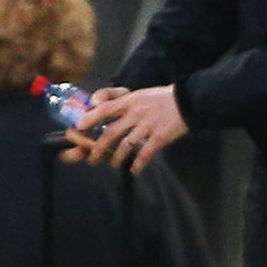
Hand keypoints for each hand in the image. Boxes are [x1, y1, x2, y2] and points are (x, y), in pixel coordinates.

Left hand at [69, 84, 186, 174]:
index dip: (90, 118)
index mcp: (130, 101)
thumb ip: (122, 103)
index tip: (78, 127)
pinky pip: (144, 154)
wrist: (188, 101)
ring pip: (125, 146)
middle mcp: (136, 113)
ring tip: (113, 164)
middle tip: (92, 157)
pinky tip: (134, 171)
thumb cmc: (161, 99)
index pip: (105, 109)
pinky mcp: (159, 138)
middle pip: (111, 133)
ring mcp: (147, 126)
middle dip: (98, 148)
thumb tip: (101, 109)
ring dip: (116, 158)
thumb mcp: (139, 95)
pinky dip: (137, 165)